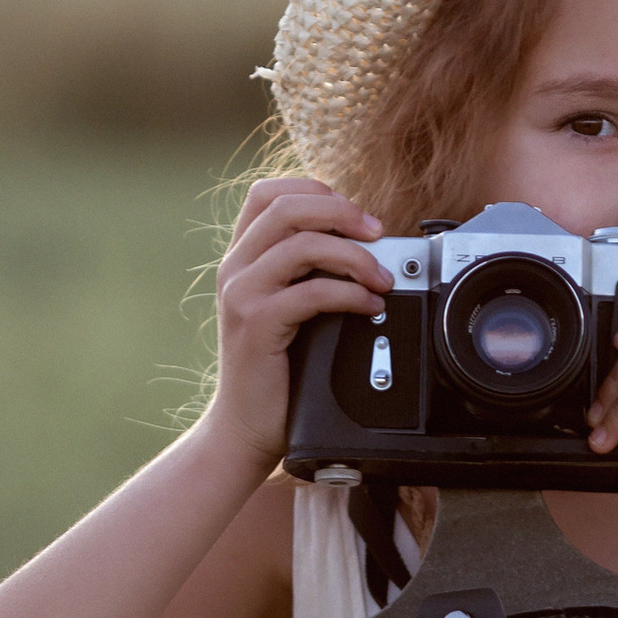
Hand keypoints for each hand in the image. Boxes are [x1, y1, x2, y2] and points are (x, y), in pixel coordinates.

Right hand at [207, 179, 388, 468]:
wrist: (244, 427)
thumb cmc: (273, 373)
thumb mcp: (285, 310)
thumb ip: (307, 275)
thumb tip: (362, 248)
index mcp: (241, 257)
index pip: (268, 193)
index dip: (315, 190)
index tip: (353, 214)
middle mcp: (236, 268)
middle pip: (287, 207)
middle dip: (342, 212)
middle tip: (377, 232)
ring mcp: (242, 294)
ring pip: (302, 245)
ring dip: (354, 255)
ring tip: (382, 278)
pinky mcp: (256, 323)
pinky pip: (311, 292)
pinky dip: (349, 293)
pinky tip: (369, 305)